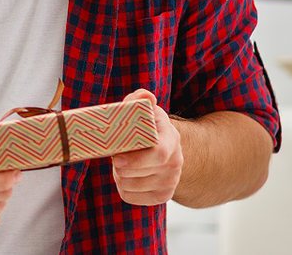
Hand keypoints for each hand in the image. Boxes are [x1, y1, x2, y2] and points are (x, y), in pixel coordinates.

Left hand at [110, 89, 182, 205]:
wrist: (162, 148)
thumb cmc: (146, 126)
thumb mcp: (144, 110)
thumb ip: (140, 99)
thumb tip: (146, 96)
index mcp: (171, 140)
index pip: (159, 154)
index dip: (136, 160)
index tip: (116, 158)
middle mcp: (175, 163)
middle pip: (138, 174)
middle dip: (120, 166)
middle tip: (116, 156)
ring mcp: (170, 182)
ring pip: (130, 186)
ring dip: (119, 176)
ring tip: (123, 164)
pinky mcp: (161, 197)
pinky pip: (130, 197)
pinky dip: (123, 188)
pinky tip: (127, 175)